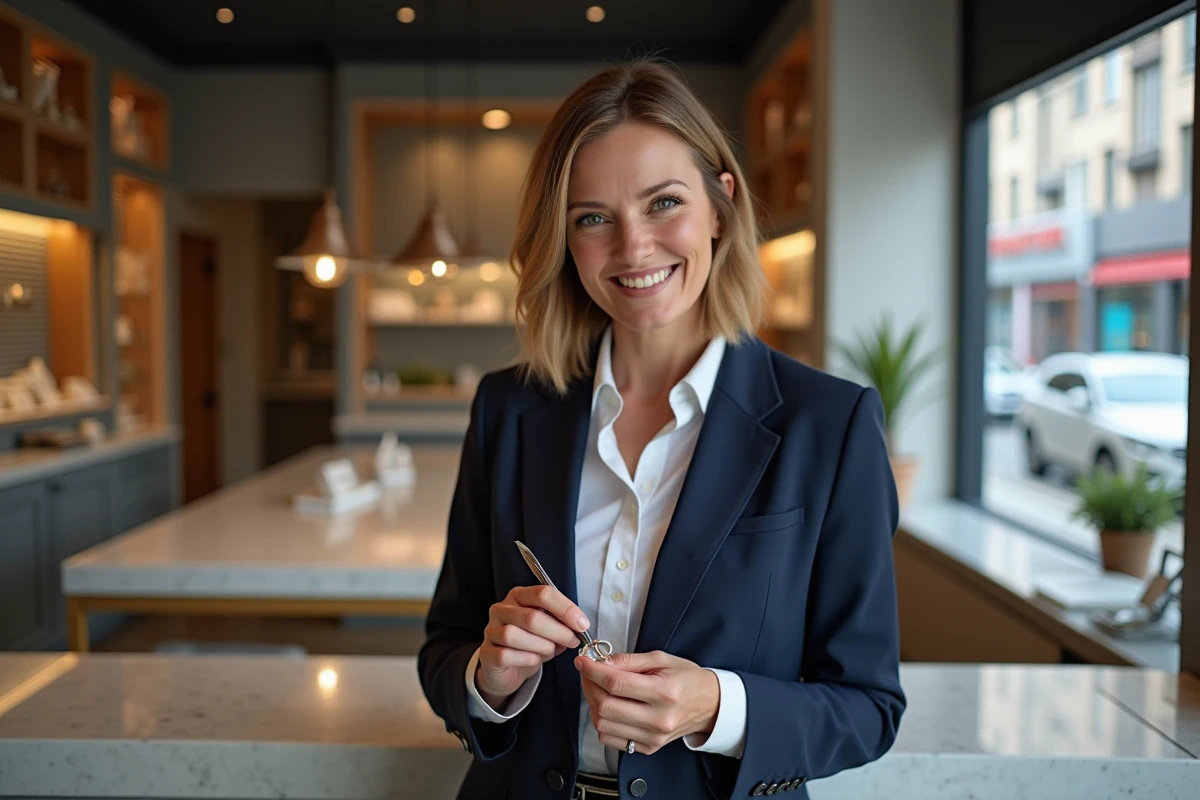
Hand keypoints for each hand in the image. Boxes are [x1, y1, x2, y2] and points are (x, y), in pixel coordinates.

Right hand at [476, 585, 588, 708]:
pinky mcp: (486, 653)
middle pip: (531, 617)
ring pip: (515, 635)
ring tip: (551, 651)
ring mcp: (491, 630)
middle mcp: (502, 609)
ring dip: (541, 646)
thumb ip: (561, 623)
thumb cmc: (530, 644)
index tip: (582, 624)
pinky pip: (505, 655)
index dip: (565, 609)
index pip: (543, 594)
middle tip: (572, 641)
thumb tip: (579, 626)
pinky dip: (526, 659)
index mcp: (519, 596)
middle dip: (558, 631)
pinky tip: (535, 660)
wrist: (507, 669)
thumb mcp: (548, 629)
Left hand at [575, 651, 719, 754]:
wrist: (709, 705)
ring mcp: (653, 737)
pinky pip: (610, 739)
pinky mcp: (648, 748)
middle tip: (588, 673)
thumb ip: (629, 660)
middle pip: (605, 706)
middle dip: (589, 686)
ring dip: (593, 704)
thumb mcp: (661, 659)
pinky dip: (602, 722)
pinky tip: (609, 707)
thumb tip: (601, 662)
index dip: (592, 671)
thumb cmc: (686, 678)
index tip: (583, 662)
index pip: (615, 683)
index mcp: (663, 692)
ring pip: (603, 725)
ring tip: (598, 689)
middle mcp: (658, 718)